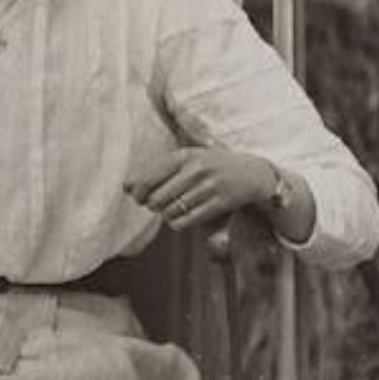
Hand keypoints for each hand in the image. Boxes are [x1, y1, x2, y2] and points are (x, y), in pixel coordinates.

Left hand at [123, 147, 275, 230]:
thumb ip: (157, 171)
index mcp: (184, 155)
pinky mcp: (219, 203)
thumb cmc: (212, 166)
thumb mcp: (188, 159)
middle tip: (157, 204)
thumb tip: (126, 187)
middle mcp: (195, 169)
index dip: (137, 192)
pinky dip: (178, 224)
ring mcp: (208, 187)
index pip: (149, 177)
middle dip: (152, 205)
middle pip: (157, 198)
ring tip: (173, 209)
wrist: (253, 172)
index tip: (137, 197)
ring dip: (167, 215)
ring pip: (170, 211)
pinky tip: (182, 218)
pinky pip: (186, 221)